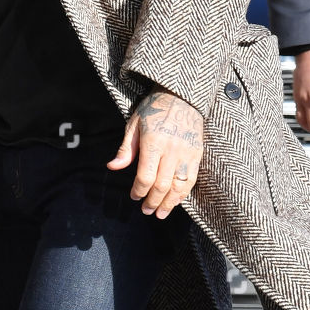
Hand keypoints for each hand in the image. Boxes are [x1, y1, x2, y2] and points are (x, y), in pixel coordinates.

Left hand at [108, 88, 203, 216]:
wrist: (182, 96)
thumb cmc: (154, 109)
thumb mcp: (134, 124)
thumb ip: (126, 149)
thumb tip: (112, 167)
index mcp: (153, 142)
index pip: (145, 176)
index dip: (138, 191)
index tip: (134, 196)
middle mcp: (171, 150)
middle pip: (161, 185)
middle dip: (152, 201)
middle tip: (146, 210)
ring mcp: (186, 153)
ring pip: (178, 186)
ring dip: (169, 203)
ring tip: (161, 213)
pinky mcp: (197, 154)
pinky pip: (191, 180)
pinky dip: (183, 194)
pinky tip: (176, 201)